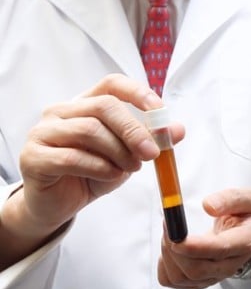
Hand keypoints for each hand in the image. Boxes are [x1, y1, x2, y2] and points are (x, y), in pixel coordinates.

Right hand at [14, 76, 165, 233]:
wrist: (58, 205)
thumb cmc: (92, 173)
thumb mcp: (128, 155)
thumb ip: (151, 140)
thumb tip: (178, 130)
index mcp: (85, 103)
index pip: (112, 84)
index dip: (139, 93)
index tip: (160, 113)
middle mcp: (61, 111)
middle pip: (104, 106)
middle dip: (134, 130)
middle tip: (152, 153)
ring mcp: (43, 132)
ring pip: (89, 129)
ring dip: (118, 151)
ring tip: (130, 168)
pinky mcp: (33, 157)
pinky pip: (72, 157)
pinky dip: (99, 167)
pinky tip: (110, 176)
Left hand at [158, 188, 250, 288]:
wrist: (248, 234)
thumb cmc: (246, 215)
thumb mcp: (247, 199)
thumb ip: (229, 199)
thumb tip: (207, 206)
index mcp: (244, 243)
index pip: (219, 251)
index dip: (194, 246)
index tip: (176, 235)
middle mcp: (229, 266)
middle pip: (196, 269)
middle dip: (174, 248)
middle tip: (168, 224)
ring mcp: (212, 278)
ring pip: (179, 277)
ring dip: (167, 253)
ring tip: (170, 231)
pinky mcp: (196, 282)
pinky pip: (171, 280)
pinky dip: (164, 264)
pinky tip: (171, 248)